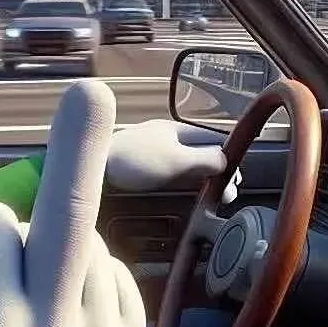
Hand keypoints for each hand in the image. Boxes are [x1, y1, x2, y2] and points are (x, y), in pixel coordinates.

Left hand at [107, 119, 241, 201]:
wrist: (91, 166)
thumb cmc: (132, 161)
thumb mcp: (176, 160)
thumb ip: (204, 159)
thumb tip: (226, 160)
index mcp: (176, 130)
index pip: (212, 140)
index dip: (228, 159)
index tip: (236, 181)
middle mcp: (166, 137)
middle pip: (200, 151)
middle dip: (217, 171)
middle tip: (226, 194)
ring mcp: (152, 150)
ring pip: (186, 162)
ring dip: (202, 177)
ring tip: (213, 195)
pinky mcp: (139, 166)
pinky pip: (171, 170)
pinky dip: (185, 181)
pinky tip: (186, 192)